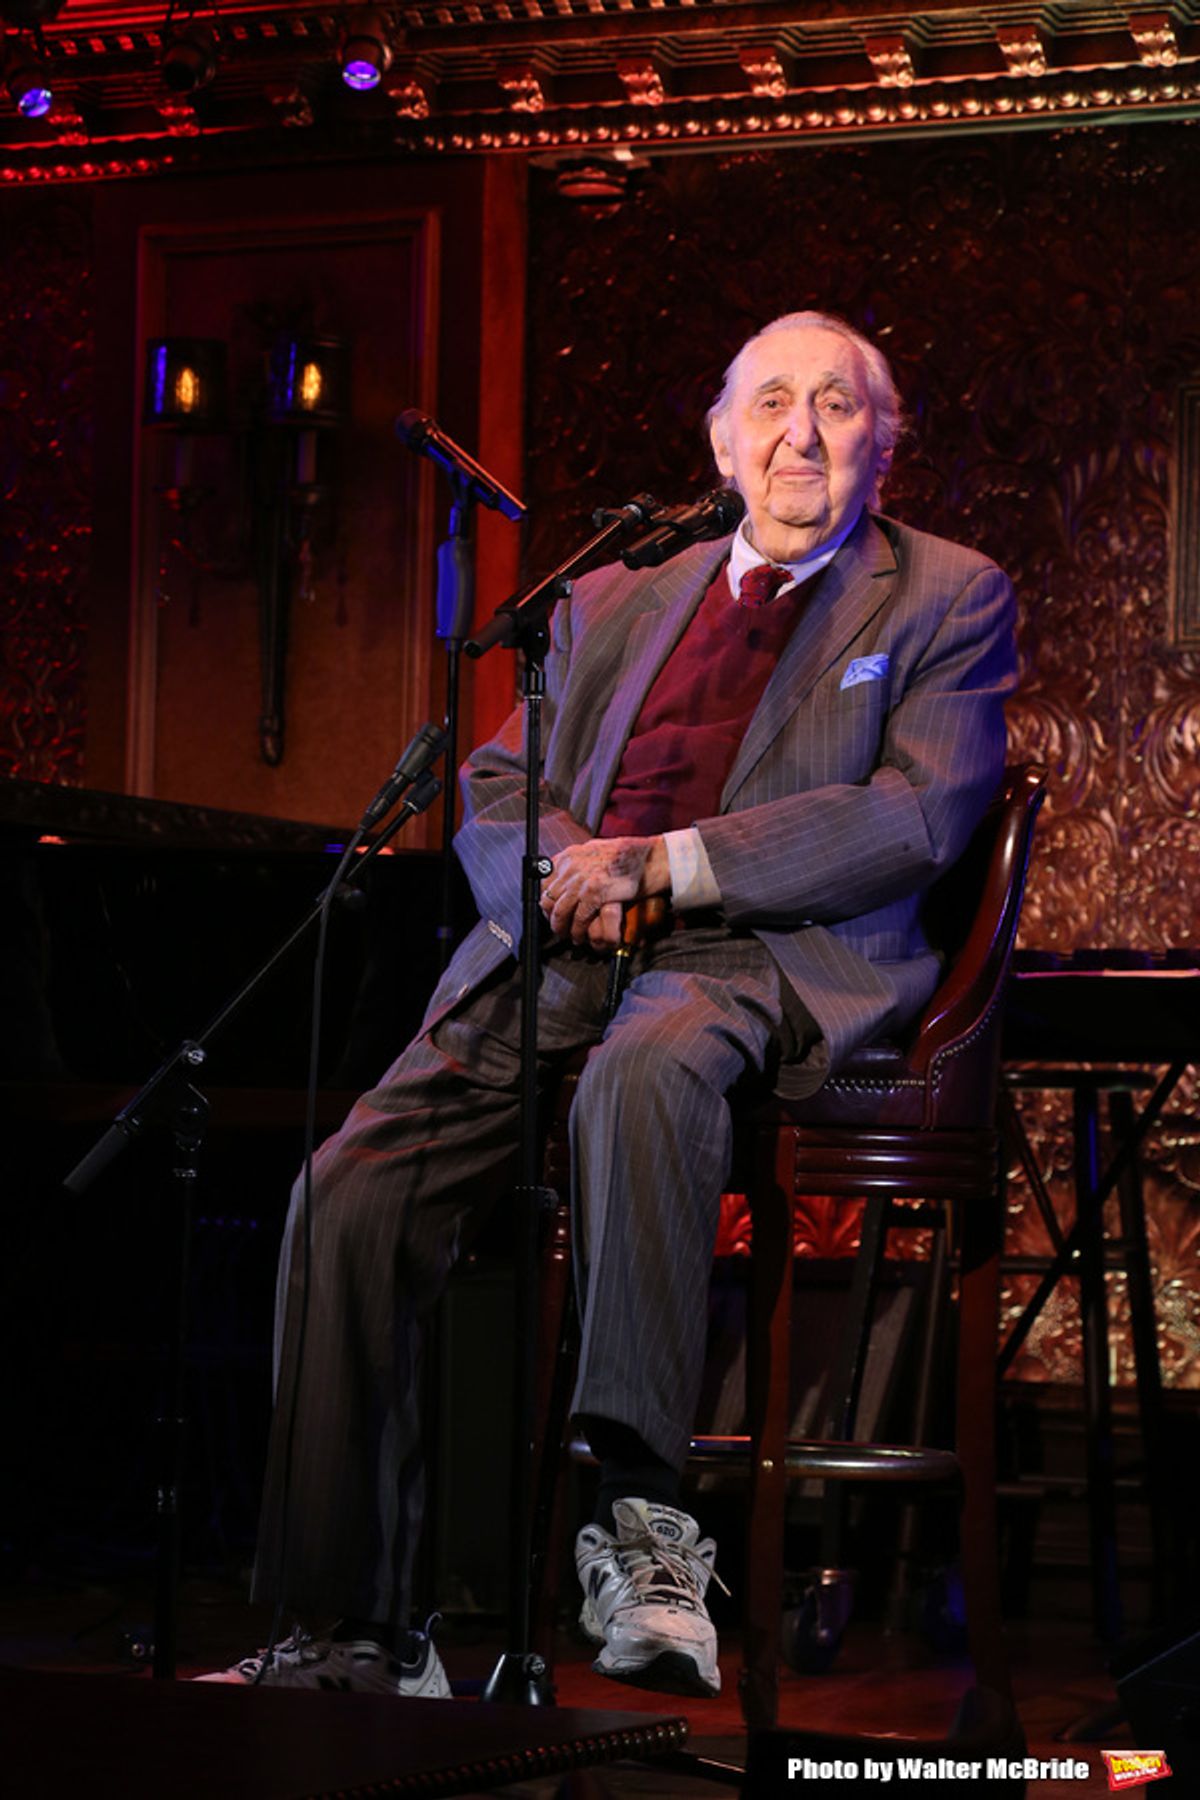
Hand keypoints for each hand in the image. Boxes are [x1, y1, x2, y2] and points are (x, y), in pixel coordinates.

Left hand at [540, 836, 670, 947]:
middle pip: (548, 898)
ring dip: (562, 927)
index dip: (545, 898)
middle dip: (551, 917)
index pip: (543, 880)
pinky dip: (578, 931)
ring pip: (560, 911)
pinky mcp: (594, 893)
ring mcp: (582, 880)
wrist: (652, 857)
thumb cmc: (629, 855)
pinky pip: (579, 918)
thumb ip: (578, 861)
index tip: (549, 909)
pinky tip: (580, 936)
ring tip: (567, 935)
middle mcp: (572, 866)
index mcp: (570, 855)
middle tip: (557, 926)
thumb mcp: (596, 850)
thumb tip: (566, 871)